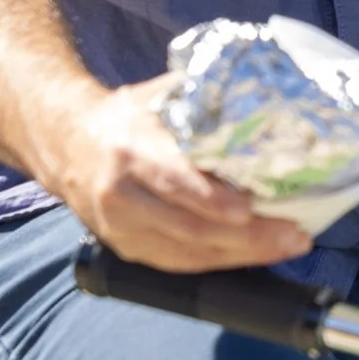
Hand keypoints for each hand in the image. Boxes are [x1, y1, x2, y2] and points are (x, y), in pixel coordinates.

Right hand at [55, 78, 312, 270]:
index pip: (173, 181)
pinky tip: (251, 255)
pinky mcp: (126, 249)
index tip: (250, 208)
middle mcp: (121, 195)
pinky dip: (218, 262)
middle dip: (247, 238)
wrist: (65, 144)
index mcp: (130, 151)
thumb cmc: (125, 117)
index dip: (211, 200)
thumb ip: (203, 100)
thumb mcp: (158, 97)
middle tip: (293, 236)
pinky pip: (178, 264)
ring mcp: (121, 229)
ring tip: (285, 247)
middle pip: (189, 227)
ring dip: (241, 256)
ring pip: (186, 253)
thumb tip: (265, 95)